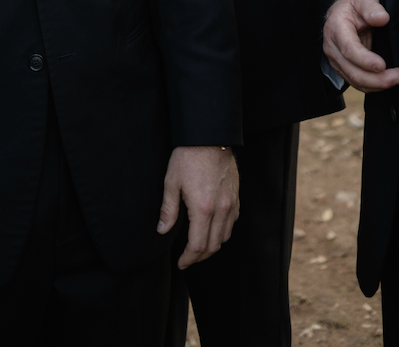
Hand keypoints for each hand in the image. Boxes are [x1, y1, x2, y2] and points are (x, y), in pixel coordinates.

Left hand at [157, 145, 239, 269]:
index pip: (198, 245)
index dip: (189, 258)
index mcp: (203, 208)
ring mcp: (231, 203)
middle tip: (188, 258)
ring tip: (199, 246)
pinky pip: (232, 222)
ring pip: (225, 236)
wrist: (210, 136)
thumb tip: (162, 230)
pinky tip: (213, 228)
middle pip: (214, 246)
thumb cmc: (188, 156)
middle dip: (199, 256)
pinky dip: (223, 231)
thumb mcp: (171, 182)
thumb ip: (168, 210)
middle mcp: (221, 209)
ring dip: (212, 246)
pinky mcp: (236, 196)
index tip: (181, 263)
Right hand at [322, 0, 398, 92]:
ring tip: (398, 78)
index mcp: (336, 29)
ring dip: (378, 84)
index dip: (365, 60)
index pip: (349, 49)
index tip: (382, 65)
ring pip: (356, 81)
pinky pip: (357, 83)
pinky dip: (374, 86)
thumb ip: (371, 6)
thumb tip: (382, 18)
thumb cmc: (353, 7)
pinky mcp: (343, 69)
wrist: (341, 14)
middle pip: (353, 71)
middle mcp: (333, 48)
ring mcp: (337, 61)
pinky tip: (388, 81)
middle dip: (377, 79)